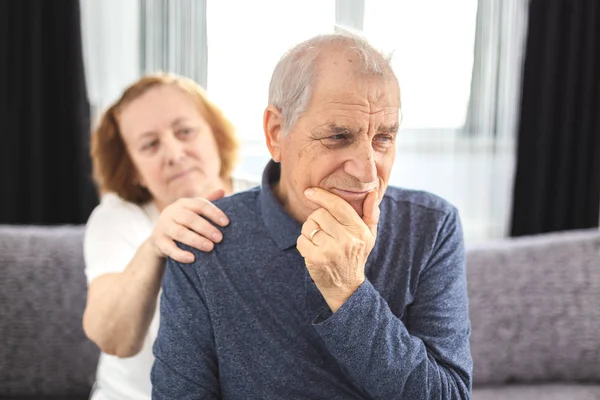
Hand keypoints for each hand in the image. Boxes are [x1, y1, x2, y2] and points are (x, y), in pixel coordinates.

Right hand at [149, 190, 228, 262]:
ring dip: (196, 240)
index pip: (199, 204)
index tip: (226, 223)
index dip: (213, 213)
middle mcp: (171, 212)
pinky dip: (180, 254)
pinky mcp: (158, 241)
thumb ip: (207, 202)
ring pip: (179, 233)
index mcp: (183, 203)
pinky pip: (169, 249)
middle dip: (206, 228)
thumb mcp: (193, 211)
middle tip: (220, 238)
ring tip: (210, 247)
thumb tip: (222, 191)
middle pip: (189, 218)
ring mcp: (163, 227)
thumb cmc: (183, 222)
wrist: (159, 238)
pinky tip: (192, 259)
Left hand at [296, 188, 379, 311]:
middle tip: (323, 230)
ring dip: (309, 231)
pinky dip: (303, 244)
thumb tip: (372, 192)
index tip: (310, 191)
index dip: (322, 196)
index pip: (338, 206)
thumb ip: (371, 214)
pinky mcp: (316, 260)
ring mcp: (330, 251)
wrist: (347, 288)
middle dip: (316, 219)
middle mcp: (346, 240)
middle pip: (319, 214)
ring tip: (319, 241)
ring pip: (308, 226)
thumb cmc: (356, 256)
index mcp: (359, 231)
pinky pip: (301, 240)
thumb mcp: (369, 236)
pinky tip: (313, 251)